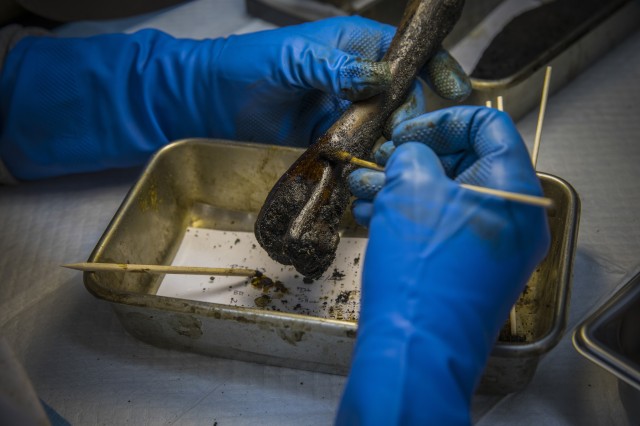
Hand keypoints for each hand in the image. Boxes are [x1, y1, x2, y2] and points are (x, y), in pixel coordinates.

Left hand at [0, 17, 468, 179]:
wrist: (209, 101)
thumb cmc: (247, 66)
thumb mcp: (292, 58)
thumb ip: (334, 66)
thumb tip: (377, 79)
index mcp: (352, 46)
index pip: (405, 54)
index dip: (435, 68)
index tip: (457, 90)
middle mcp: (354, 78)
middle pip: (401, 97)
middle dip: (412, 117)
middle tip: (409, 139)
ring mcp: (342, 110)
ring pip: (382, 126)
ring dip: (391, 142)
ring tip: (391, 159)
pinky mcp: (329, 139)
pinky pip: (357, 148)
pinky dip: (367, 158)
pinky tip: (372, 170)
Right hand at [337, 107, 549, 424]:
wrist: (414, 351)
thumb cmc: (419, 271)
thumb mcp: (410, 191)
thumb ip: (414, 155)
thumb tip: (413, 155)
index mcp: (515, 191)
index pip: (489, 126)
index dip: (442, 121)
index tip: (404, 133)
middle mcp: (514, 220)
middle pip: (466, 163)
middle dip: (413, 159)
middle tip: (377, 161)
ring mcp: (493, 250)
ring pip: (448, 199)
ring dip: (404, 188)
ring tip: (362, 189)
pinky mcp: (469, 271)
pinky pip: (443, 229)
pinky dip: (410, 217)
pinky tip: (372, 214)